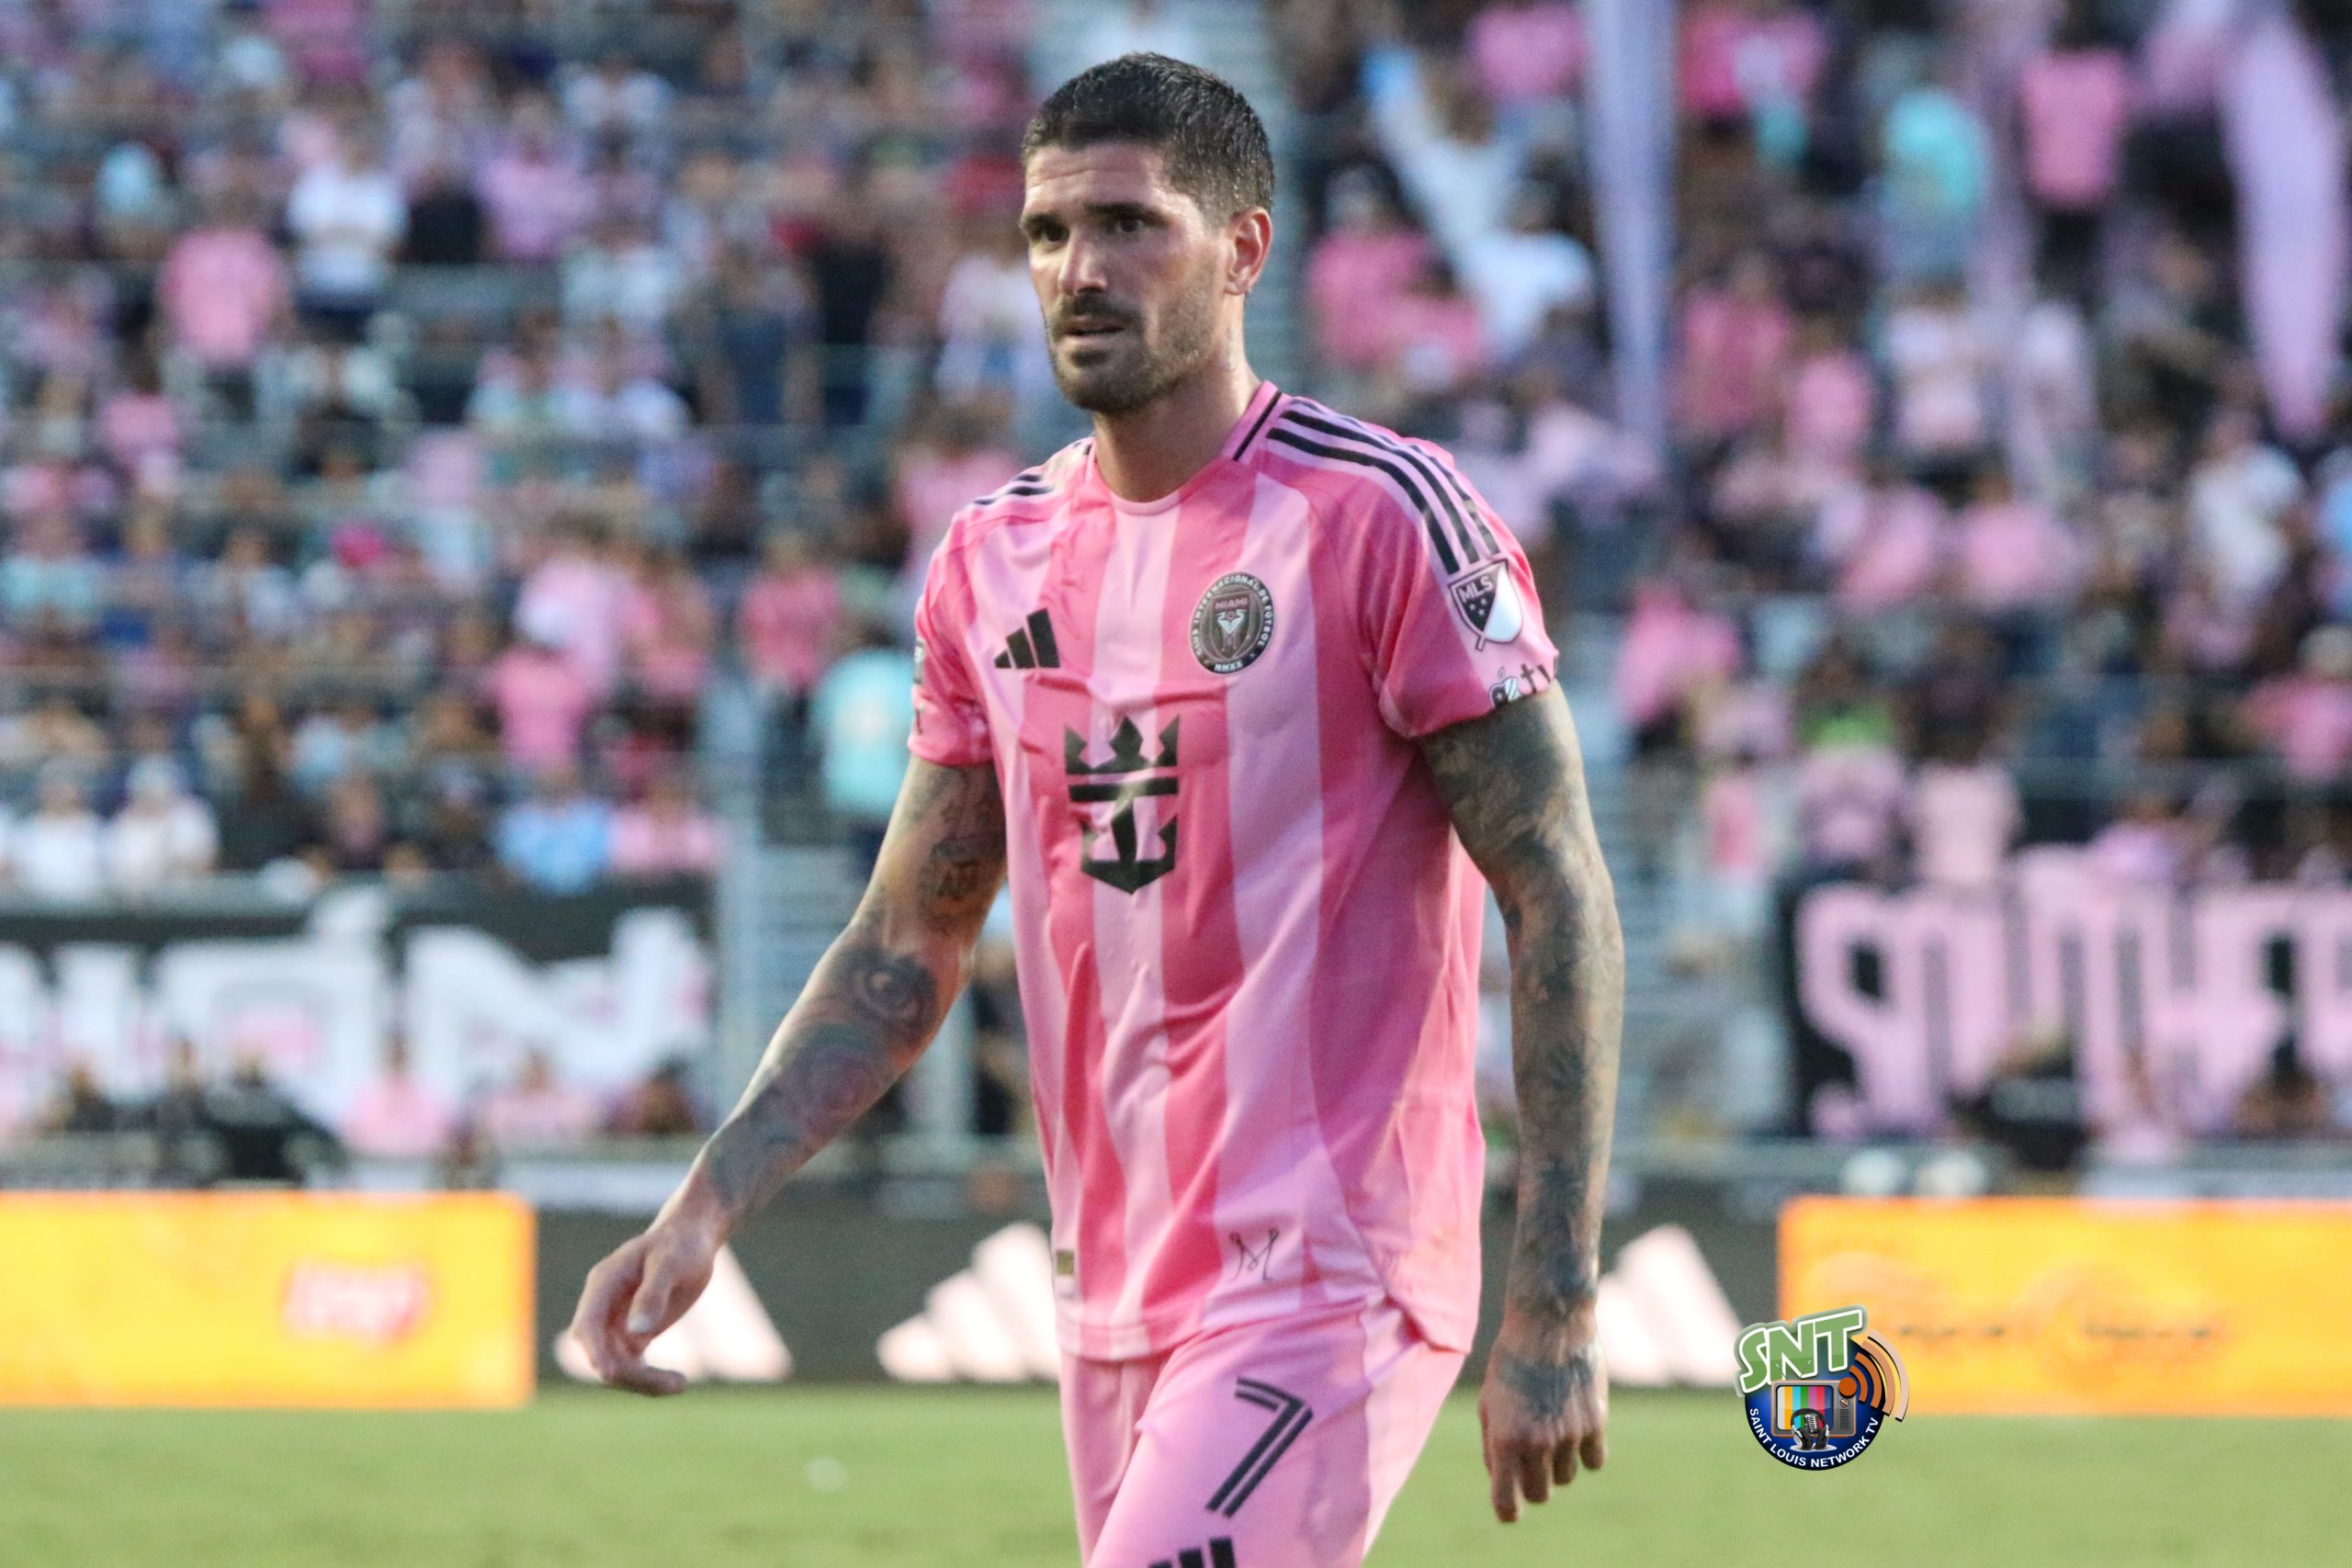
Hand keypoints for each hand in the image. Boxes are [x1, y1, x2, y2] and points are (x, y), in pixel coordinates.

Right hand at [569, 1195, 723, 1396]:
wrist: (691, 1238)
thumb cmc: (680, 1244)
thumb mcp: (671, 1262)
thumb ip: (653, 1294)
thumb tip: (636, 1332)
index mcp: (604, 1283)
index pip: (587, 1325)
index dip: (594, 1351)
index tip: (609, 1376)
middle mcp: (603, 1307)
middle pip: (601, 1352)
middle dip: (627, 1374)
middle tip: (673, 1383)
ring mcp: (616, 1324)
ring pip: (616, 1365)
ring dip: (642, 1382)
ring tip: (680, 1384)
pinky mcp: (633, 1336)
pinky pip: (633, 1366)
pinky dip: (650, 1379)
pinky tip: (677, 1383)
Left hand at [1476, 1313, 1606, 1523]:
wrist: (1549, 1324)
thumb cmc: (1511, 1362)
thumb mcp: (1490, 1401)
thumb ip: (1493, 1444)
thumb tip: (1504, 1480)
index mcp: (1504, 1438)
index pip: (1506, 1501)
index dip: (1507, 1510)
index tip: (1509, 1509)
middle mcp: (1536, 1442)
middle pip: (1539, 1494)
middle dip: (1533, 1482)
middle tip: (1530, 1457)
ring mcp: (1568, 1435)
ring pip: (1566, 1477)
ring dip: (1558, 1463)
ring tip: (1551, 1426)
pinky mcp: (1596, 1424)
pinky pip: (1594, 1462)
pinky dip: (1586, 1452)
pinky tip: (1576, 1426)